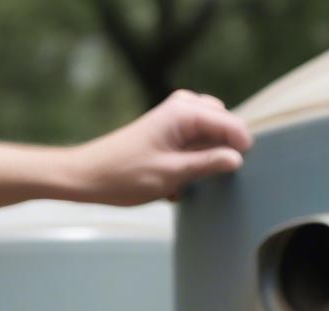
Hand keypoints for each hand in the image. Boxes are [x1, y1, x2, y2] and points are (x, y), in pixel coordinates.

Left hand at [69, 89, 252, 205]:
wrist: (89, 176)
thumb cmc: (124, 175)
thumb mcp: (172, 174)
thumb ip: (208, 164)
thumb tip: (237, 159)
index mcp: (185, 112)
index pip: (231, 124)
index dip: (240, 149)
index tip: (239, 173)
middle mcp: (182, 107)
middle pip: (223, 126)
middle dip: (222, 153)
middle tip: (209, 179)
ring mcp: (174, 118)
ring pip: (209, 136)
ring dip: (204, 161)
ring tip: (187, 181)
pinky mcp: (167, 132)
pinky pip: (194, 144)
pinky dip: (190, 163)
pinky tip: (174, 185)